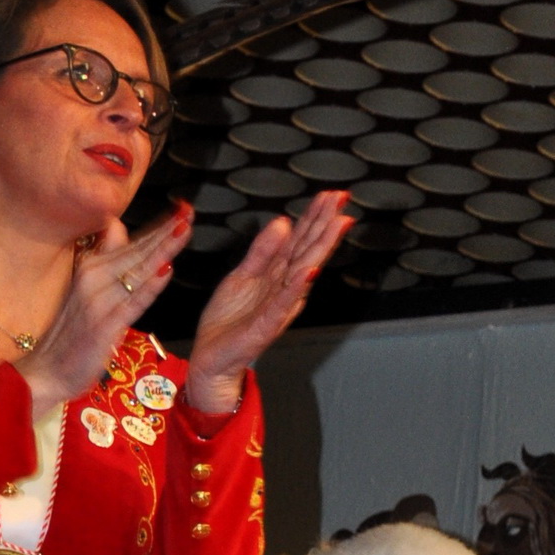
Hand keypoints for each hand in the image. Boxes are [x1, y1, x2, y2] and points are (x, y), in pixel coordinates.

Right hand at [18, 204, 191, 418]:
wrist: (47, 369)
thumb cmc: (72, 332)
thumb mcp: (88, 287)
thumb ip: (105, 257)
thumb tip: (117, 224)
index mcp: (91, 266)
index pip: (131, 242)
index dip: (158, 227)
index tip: (182, 210)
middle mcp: (92, 277)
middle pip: (136, 251)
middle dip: (165, 231)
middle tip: (189, 213)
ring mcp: (97, 301)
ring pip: (136, 271)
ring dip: (162, 250)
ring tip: (183, 231)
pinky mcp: (103, 326)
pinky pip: (131, 302)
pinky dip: (149, 286)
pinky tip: (165, 270)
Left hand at [183, 193, 352, 413]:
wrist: (213, 359)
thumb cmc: (229, 321)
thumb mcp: (242, 275)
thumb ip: (262, 250)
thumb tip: (283, 221)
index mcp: (277, 276)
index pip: (299, 241)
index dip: (314, 217)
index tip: (330, 195)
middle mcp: (283, 289)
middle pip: (307, 250)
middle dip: (325, 224)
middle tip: (342, 200)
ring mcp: (278, 307)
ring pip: (303, 271)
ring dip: (320, 248)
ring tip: (337, 225)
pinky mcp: (266, 325)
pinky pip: (283, 302)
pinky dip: (297, 286)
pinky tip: (309, 270)